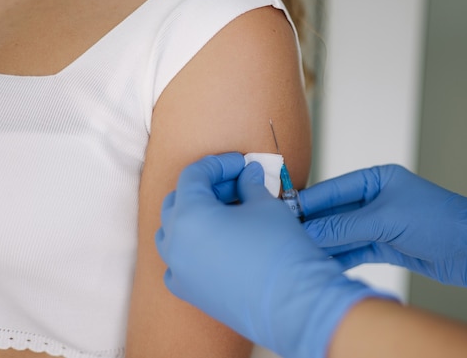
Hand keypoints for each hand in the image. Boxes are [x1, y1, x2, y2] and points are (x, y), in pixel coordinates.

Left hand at [155, 153, 386, 357]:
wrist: (293, 302)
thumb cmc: (279, 252)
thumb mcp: (265, 206)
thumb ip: (249, 185)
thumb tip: (247, 176)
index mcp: (190, 216)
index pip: (193, 176)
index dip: (218, 164)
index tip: (239, 163)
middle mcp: (175, 244)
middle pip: (179, 201)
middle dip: (207, 188)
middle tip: (236, 184)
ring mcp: (179, 271)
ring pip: (174, 232)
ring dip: (196, 216)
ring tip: (227, 212)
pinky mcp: (190, 291)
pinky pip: (180, 262)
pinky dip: (193, 247)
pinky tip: (219, 244)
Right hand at [299, 164, 466, 288]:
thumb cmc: (440, 220)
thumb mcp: (386, 220)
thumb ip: (345, 226)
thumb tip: (309, 232)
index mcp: (376, 179)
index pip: (332, 190)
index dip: (306, 202)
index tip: (281, 211)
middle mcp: (376, 200)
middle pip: (334, 213)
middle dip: (311, 226)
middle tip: (284, 237)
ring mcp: (381, 224)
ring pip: (342, 234)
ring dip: (323, 244)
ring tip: (296, 253)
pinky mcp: (387, 246)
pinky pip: (355, 250)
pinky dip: (339, 258)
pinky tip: (321, 264)